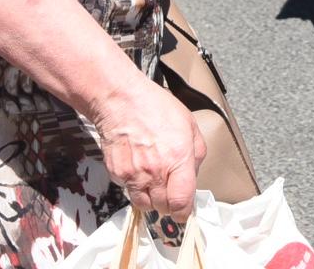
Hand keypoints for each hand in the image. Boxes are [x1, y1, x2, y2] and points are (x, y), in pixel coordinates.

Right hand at [89, 78, 204, 219]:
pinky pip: (129, 191)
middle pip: (162, 208)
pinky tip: (139, 168)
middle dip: (169, 204)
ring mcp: (134, 174)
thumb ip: (196, 153)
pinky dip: (135, 186)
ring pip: (144, 205)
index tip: (184, 211)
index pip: (180, 202)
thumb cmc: (156, 107)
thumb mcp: (190, 124)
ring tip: (154, 182)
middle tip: (170, 193)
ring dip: (151, 199)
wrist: (121, 101)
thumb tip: (193, 175)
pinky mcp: (117, 174)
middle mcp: (156, 170)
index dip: (183, 211)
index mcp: (178, 158)